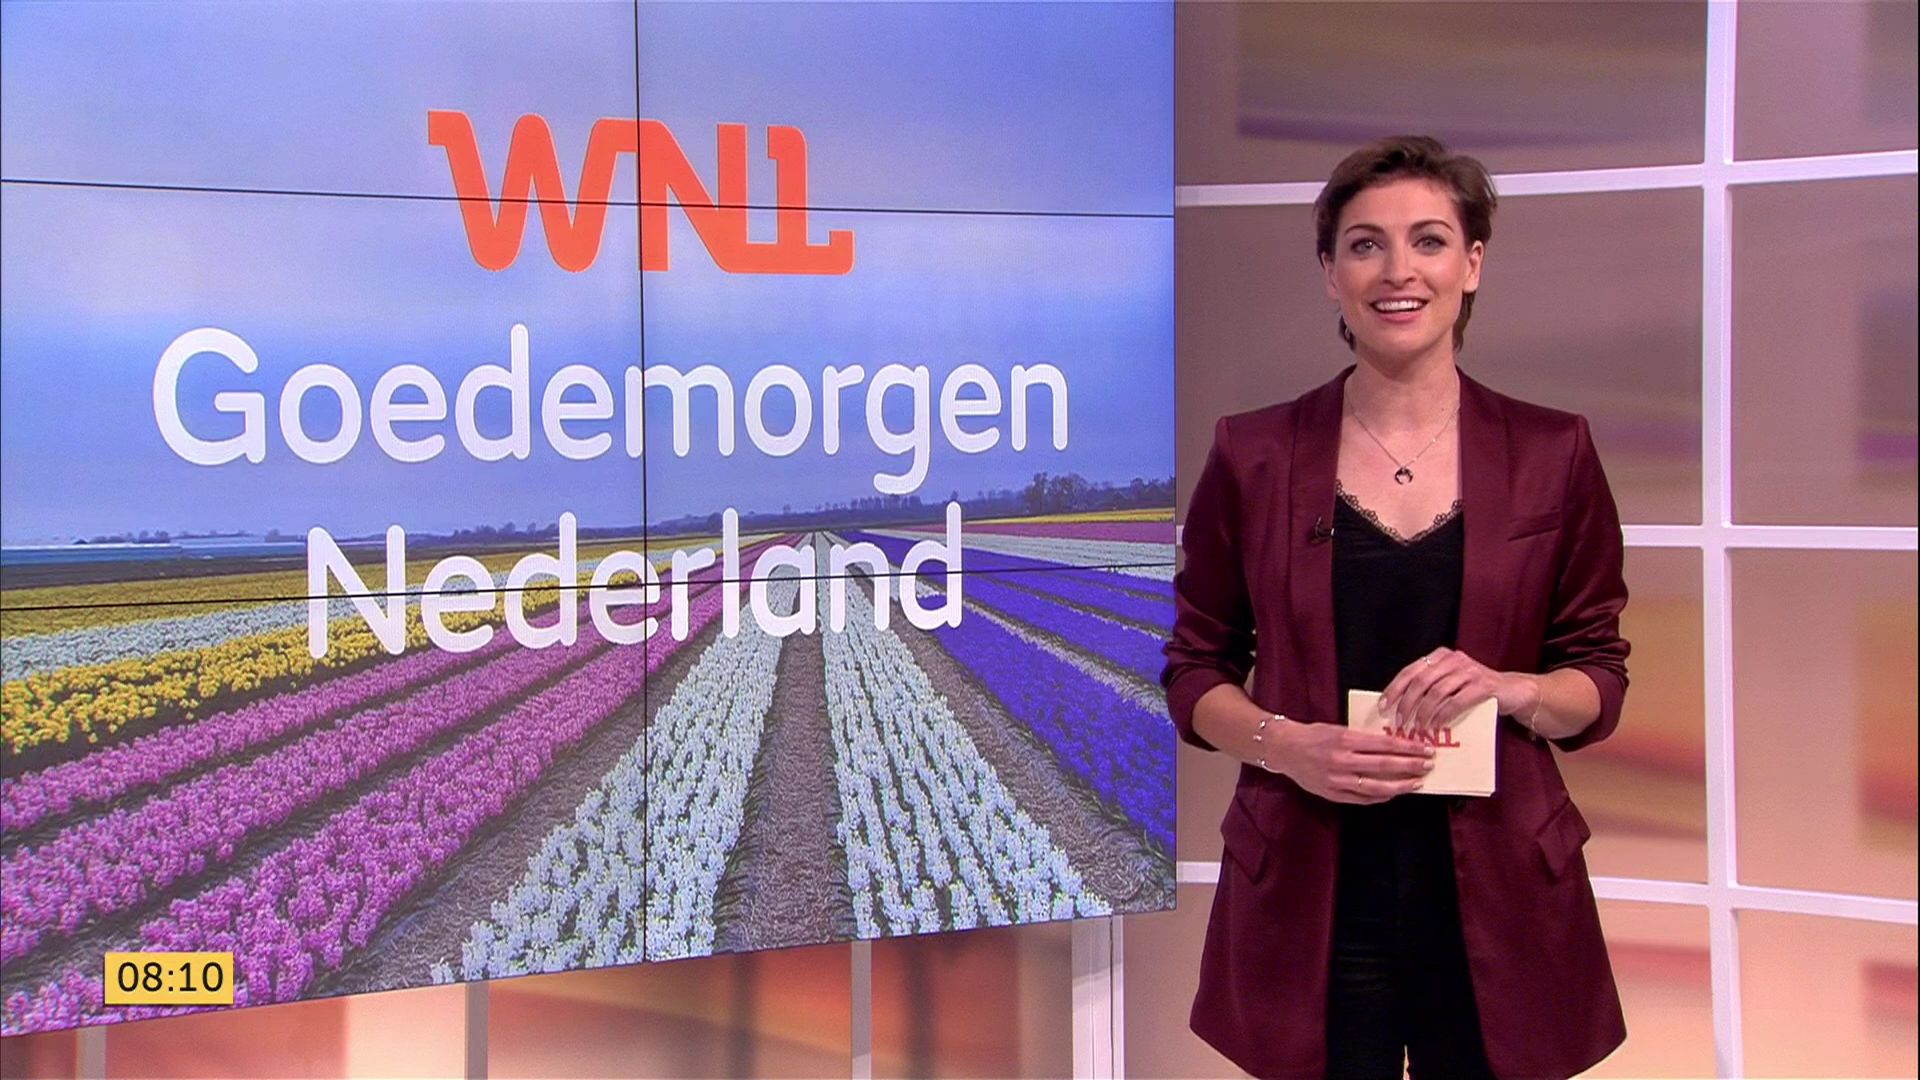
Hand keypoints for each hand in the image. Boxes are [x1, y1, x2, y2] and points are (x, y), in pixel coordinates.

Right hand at [1271, 720, 1434, 804]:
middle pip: (1385, 765)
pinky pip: (1361, 798)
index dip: (1408, 747)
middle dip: (1410, 766)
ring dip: (1400, 786)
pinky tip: (1392, 794)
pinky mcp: (1332, 794)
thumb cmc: (1313, 735)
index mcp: (1345, 740)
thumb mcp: (1338, 729)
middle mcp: (1343, 760)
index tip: (1425, 749)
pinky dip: (1379, 797)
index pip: (1385, 744)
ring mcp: (1338, 780)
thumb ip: (1361, 739)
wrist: (1284, 749)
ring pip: (1376, 787)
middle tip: (1428, 765)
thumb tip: (1391, 745)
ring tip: (1416, 784)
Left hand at [1379, 647, 1534, 733]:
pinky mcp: (1484, 685)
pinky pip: (1457, 701)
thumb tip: (1397, 709)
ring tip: (1418, 728)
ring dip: (1424, 713)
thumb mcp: (1449, 686)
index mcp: (1440, 657)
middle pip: (1421, 681)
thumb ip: (1428, 690)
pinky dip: (1444, 715)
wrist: (1512, 691)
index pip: (1410, 671)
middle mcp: (1453, 659)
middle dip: (1406, 704)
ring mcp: (1470, 671)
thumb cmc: (1475, 692)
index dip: (1394, 689)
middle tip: (1400, 723)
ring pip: (1437, 691)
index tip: (1383, 707)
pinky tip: (1437, 726)